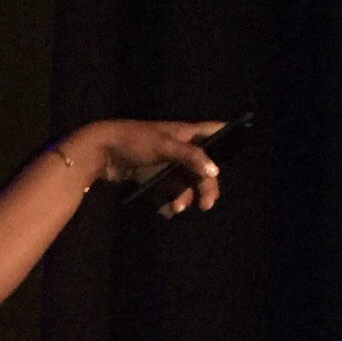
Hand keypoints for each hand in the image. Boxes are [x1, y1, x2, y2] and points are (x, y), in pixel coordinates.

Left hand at [78, 118, 226, 214]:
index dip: (228, 135)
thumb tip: (213, 171)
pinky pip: (168, 191)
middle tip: (206, 204)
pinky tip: (166, 209)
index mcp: (185, 133)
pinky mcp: (152, 177)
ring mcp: (165, 163)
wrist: (99, 152)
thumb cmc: (134, 141)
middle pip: (202, 168)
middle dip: (206, 186)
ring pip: (185, 183)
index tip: (242, 142)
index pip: (214, 130)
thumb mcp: (165, 145)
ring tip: (176, 208)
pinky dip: (169, 200)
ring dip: (185, 197)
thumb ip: (191, 157)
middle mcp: (179, 148)